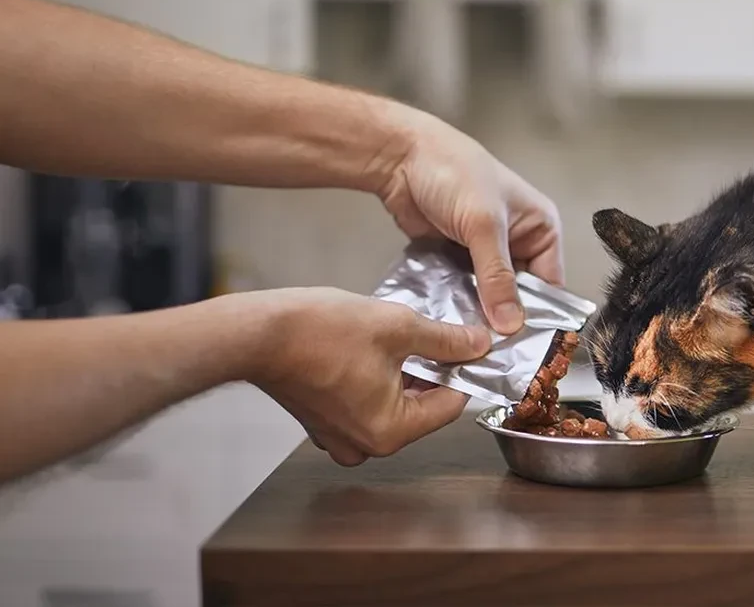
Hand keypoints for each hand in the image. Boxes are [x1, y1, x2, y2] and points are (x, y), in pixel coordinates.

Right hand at [238, 287, 490, 466]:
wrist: (256, 333)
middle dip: (431, 370)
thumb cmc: (321, 332)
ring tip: (400, 335)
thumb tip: (479, 344)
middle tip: (436, 334)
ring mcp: (339, 437)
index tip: (470, 345)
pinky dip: (375, 378)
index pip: (450, 405)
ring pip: (393, 403)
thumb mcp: (399, 327)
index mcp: (390, 432)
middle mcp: (365, 445)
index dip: (463, 371)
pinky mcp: (321, 421)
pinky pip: (364, 402)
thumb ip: (446, 341)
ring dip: (403, 372)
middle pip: (421, 407)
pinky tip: (371, 347)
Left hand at [375, 109, 562, 334]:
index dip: (538, 316)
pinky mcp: (456, 260)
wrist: (400, 156)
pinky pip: (462, 292)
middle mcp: (518, 244)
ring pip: (488, 298)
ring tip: (469, 347)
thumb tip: (511, 324)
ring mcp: (484, 254)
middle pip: (519, 297)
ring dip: (478, 317)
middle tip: (494, 356)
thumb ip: (497, 277)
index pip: (550, 285)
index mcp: (540, 229)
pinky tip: (448, 328)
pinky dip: (456, 307)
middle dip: (505, 321)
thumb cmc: (454, 173)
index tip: (523, 350)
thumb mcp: (483, 225)